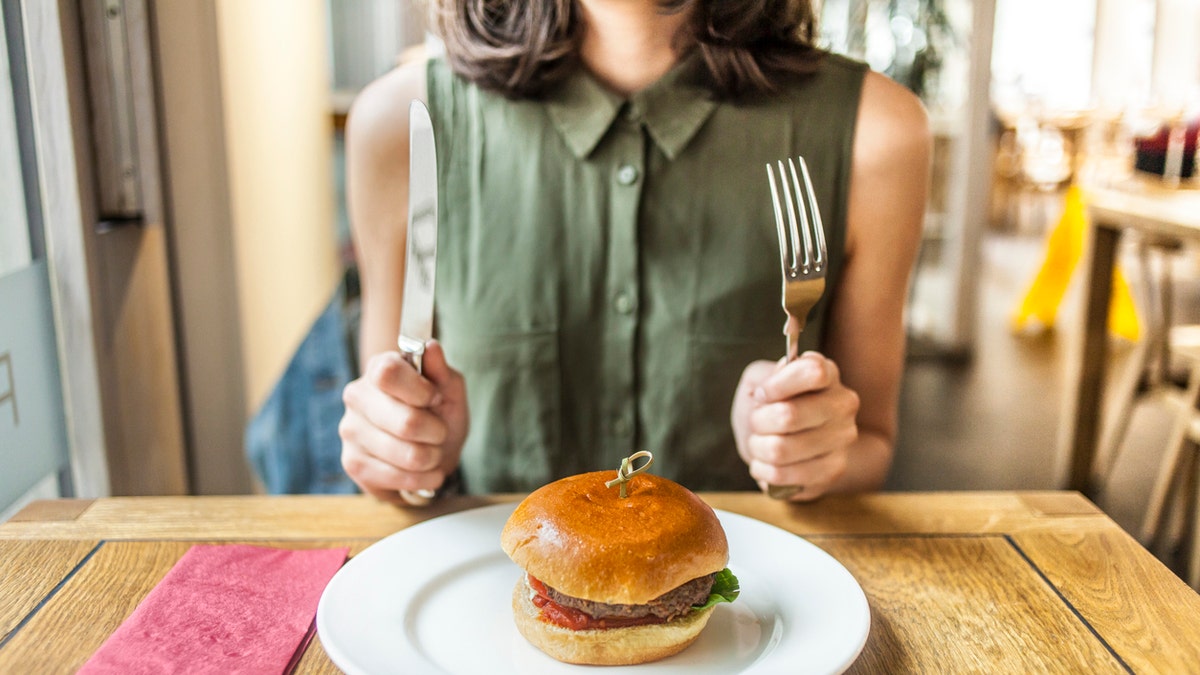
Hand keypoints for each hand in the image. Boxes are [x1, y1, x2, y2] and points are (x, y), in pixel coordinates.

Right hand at [339, 340, 468, 503]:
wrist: (430, 451)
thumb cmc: (438, 414)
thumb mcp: (449, 390)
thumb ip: (441, 371)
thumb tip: (431, 346)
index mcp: (379, 368)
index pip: (388, 373)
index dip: (420, 390)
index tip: (435, 399)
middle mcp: (357, 396)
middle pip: (405, 422)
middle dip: (436, 432)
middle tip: (440, 433)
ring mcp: (350, 430)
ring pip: (405, 454)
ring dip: (431, 458)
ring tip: (433, 453)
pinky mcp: (351, 463)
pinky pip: (395, 477)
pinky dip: (421, 478)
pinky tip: (426, 472)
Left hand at [731, 351, 858, 499]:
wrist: (786, 443)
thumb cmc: (771, 405)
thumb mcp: (760, 379)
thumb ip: (764, 377)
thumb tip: (767, 393)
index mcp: (828, 374)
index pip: (814, 373)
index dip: (778, 385)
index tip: (761, 394)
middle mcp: (843, 405)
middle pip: (788, 416)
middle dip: (758, 421)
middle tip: (757, 423)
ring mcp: (843, 439)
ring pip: (780, 449)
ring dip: (757, 447)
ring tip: (760, 444)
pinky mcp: (833, 470)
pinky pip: (782, 474)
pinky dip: (762, 470)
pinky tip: (765, 463)